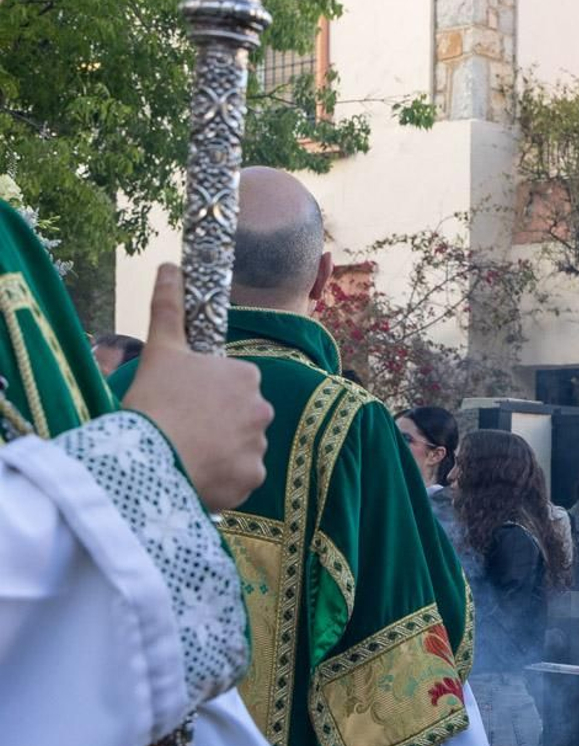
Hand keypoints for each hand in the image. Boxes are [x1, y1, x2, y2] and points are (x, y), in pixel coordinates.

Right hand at [121, 264, 273, 510]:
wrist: (149, 457)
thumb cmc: (155, 400)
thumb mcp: (161, 349)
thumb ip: (170, 307)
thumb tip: (168, 266)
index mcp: (246, 376)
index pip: (232, 385)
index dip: (206, 395)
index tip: (182, 403)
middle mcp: (262, 409)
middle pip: (239, 417)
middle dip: (217, 423)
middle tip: (182, 429)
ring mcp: (259, 446)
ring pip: (240, 448)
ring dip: (220, 451)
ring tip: (186, 453)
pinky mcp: (253, 479)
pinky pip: (240, 478)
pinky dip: (223, 479)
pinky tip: (197, 474)